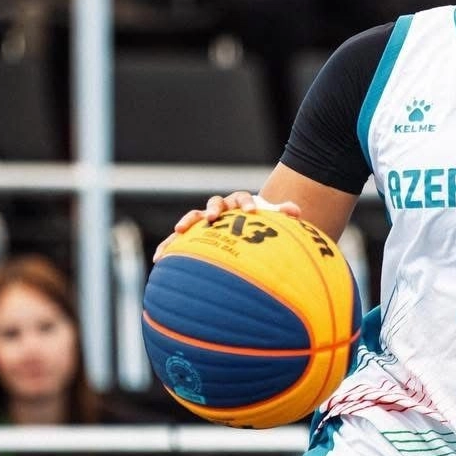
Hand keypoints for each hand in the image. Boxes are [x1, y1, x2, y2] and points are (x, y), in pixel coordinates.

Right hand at [153, 192, 301, 260]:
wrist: (244, 230)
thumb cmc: (259, 226)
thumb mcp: (271, 221)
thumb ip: (282, 213)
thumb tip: (295, 210)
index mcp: (239, 202)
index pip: (242, 198)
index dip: (246, 203)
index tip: (251, 212)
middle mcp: (221, 208)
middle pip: (215, 203)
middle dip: (214, 208)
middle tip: (213, 216)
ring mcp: (205, 221)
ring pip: (194, 217)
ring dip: (187, 222)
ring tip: (179, 231)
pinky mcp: (193, 236)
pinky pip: (178, 240)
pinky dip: (169, 246)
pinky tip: (159, 257)